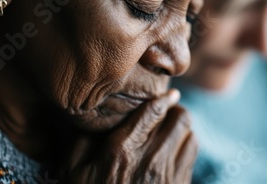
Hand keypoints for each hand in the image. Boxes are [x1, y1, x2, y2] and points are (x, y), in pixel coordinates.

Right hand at [60, 89, 197, 183]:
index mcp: (122, 150)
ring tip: (171, 131)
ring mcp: (169, 174)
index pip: (152, 112)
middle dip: (174, 111)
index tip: (168, 93)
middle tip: (165, 113)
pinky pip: (192, 154)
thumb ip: (81, 140)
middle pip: (179, 118)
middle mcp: (151, 158)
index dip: (162, 98)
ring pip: (190, 134)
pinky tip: (174, 150)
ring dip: (182, 128)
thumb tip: (94, 116)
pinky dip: (186, 145)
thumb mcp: (74, 171)